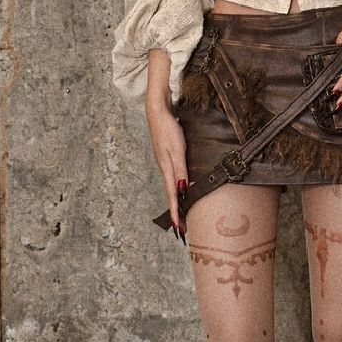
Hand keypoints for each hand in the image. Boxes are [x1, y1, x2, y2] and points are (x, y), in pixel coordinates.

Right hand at [145, 100, 190, 240]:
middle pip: (172, 194)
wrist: (157, 112)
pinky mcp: (167, 157)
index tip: (178, 228)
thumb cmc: (168, 129)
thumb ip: (181, 169)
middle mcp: (165, 168)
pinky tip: (182, 189)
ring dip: (178, 201)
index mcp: (166, 168)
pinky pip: (173, 177)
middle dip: (177, 212)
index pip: (172, 195)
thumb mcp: (177, 149)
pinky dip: (177, 188)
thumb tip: (184, 189)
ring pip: (172, 187)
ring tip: (183, 214)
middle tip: (182, 229)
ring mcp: (165, 163)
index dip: (176, 212)